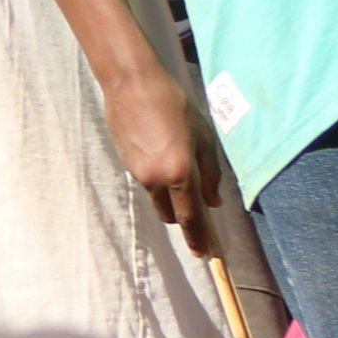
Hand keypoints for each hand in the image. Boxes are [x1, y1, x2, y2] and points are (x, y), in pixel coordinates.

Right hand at [99, 62, 225, 254]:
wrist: (131, 83)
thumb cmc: (175, 105)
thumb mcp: (204, 138)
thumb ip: (210, 174)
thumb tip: (212, 201)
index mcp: (179, 174)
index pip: (190, 218)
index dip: (198, 238)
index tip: (204, 254)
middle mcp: (155, 180)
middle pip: (170, 214)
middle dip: (183, 217)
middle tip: (195, 205)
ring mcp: (136, 172)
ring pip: (156, 196)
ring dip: (169, 195)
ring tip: (176, 164)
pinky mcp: (125, 161)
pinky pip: (145, 179)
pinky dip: (156, 176)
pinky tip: (159, 149)